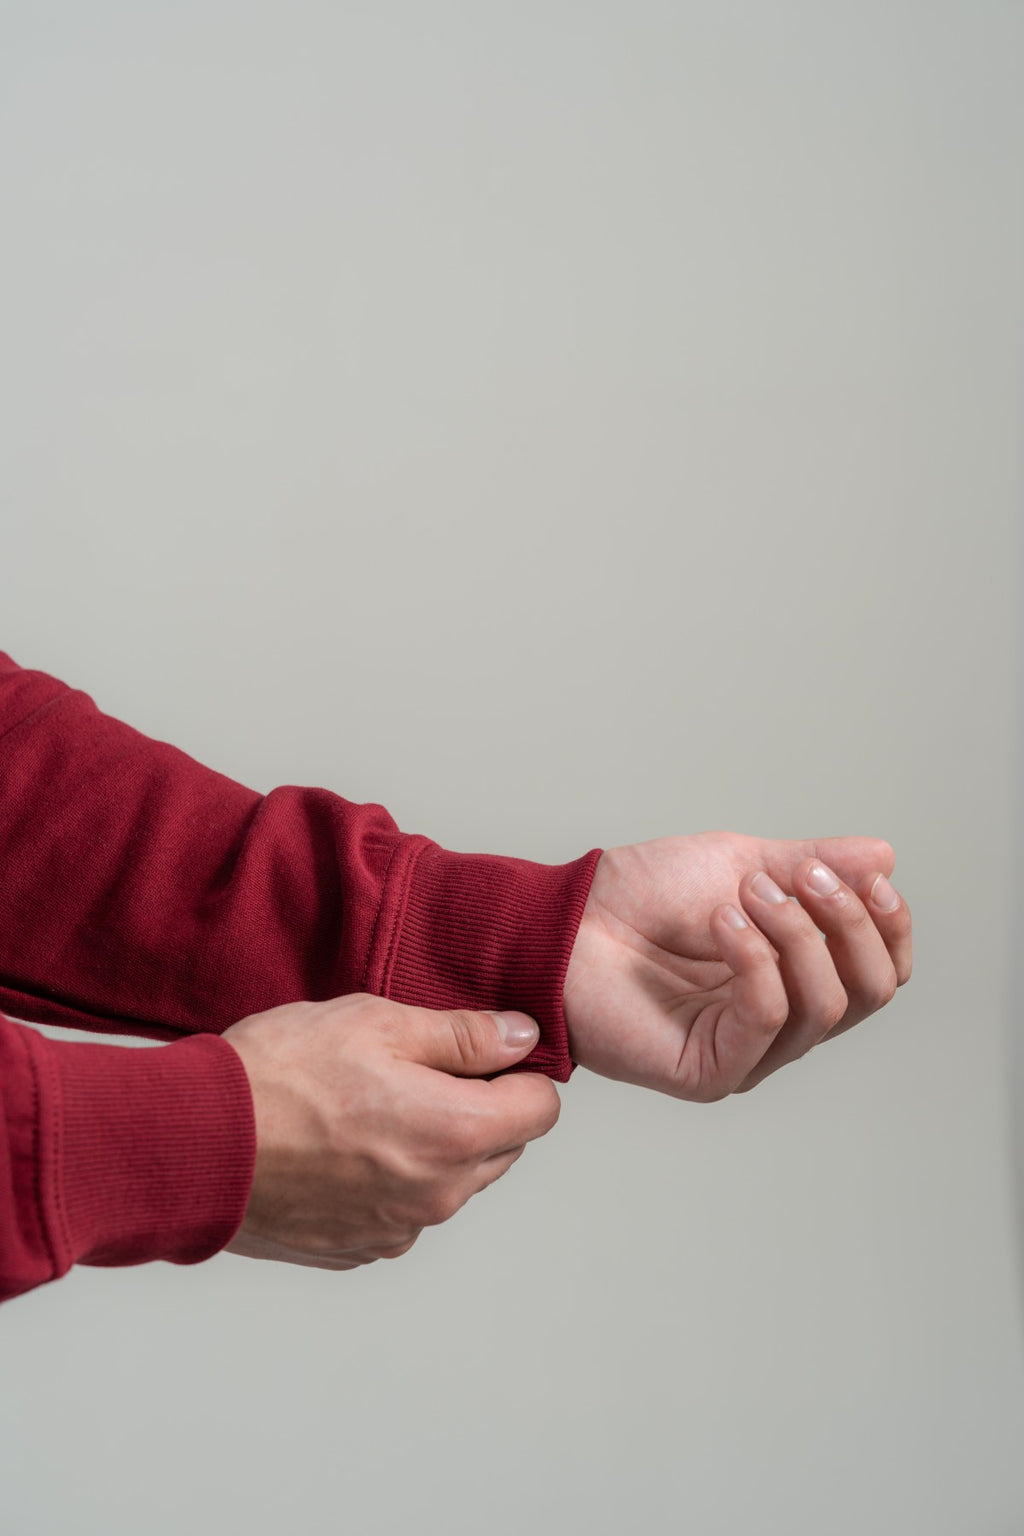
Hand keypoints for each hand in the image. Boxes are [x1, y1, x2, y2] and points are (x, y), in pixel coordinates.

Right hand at [222, 994, 558, 1269]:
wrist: (192, 1142)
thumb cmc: (280, 1072)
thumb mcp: (377, 1023)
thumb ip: (464, 1035)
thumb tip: (523, 1037)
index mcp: (456, 1134)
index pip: (542, 1109)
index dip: (516, 1073)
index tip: (477, 1054)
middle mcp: (439, 1196)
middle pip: (502, 1148)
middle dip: (478, 1109)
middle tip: (412, 1072)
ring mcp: (398, 1231)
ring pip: (453, 1181)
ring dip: (433, 1146)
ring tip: (365, 1107)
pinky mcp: (358, 1250)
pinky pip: (404, 1212)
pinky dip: (391, 1181)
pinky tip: (340, 1147)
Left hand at [563, 833, 911, 1099]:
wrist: (566, 919)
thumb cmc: (641, 896)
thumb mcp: (741, 862)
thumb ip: (813, 865)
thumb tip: (885, 857)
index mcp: (796, 978)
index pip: (880, 972)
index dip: (889, 925)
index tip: (870, 878)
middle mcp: (780, 1023)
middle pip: (868, 994)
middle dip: (851, 925)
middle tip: (806, 877)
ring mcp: (747, 1053)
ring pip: (823, 1006)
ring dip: (798, 934)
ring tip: (746, 893)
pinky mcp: (709, 1073)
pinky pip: (766, 1021)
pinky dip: (758, 963)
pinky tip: (724, 922)